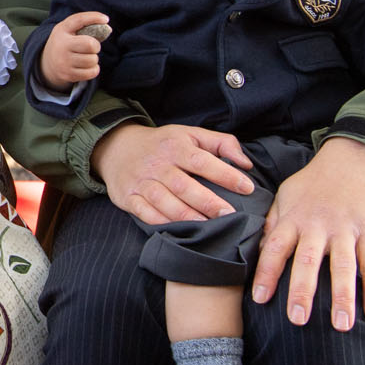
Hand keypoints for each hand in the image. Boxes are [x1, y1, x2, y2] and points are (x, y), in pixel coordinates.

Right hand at [40, 11, 108, 87]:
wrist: (47, 63)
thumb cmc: (64, 42)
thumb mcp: (67, 29)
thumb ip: (83, 23)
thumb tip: (106, 24)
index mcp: (61, 31)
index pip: (79, 20)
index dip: (94, 17)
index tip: (106, 19)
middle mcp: (62, 46)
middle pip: (91, 45)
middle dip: (95, 46)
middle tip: (90, 47)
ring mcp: (64, 62)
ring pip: (93, 60)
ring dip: (94, 59)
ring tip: (86, 57)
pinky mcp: (69, 75)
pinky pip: (92, 73)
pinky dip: (94, 69)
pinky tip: (87, 66)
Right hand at [90, 121, 254, 225]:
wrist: (117, 148)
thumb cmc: (163, 144)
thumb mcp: (191, 134)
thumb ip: (222, 143)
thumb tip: (246, 164)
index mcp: (175, 146)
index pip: (202, 160)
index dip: (225, 174)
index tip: (248, 188)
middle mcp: (157, 164)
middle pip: (183, 185)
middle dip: (208, 202)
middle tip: (231, 215)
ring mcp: (141, 182)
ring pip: (164, 201)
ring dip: (187, 216)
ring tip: (208, 227)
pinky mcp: (128, 197)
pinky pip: (145, 213)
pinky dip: (162, 223)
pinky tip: (179, 230)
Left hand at [252, 137, 364, 329]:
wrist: (356, 155)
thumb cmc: (317, 179)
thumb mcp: (287, 194)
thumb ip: (273, 222)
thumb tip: (258, 251)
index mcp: (294, 218)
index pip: (275, 248)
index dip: (266, 273)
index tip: (260, 299)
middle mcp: (318, 225)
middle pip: (308, 261)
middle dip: (302, 291)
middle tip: (297, 320)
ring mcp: (346, 229)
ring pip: (343, 267)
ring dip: (342, 297)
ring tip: (341, 325)